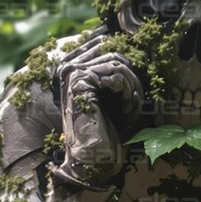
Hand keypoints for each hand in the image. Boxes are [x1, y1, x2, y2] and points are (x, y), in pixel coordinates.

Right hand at [53, 31, 141, 187]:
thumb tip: (131, 46)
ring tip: (129, 105)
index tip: (131, 87)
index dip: (125, 60)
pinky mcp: (79, 80)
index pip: (103, 42)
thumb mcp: (115, 95)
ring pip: (116, 59)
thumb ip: (118, 71)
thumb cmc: (108, 131)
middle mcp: (67, 67)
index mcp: (73, 69)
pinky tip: (126, 107)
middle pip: (111, 48)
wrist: (94, 160)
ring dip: (131, 83)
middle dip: (129, 71)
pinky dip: (128, 88)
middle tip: (133, 98)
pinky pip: (115, 71)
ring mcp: (71, 71)